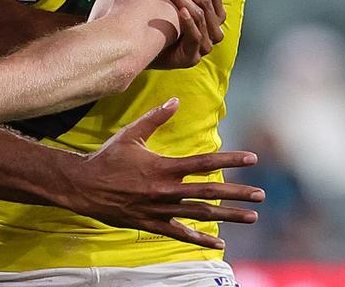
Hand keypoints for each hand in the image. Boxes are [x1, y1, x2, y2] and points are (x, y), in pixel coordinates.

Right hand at [60, 98, 262, 248]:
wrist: (83, 187)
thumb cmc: (108, 158)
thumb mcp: (132, 134)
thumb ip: (156, 118)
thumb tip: (175, 100)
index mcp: (165, 167)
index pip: (205, 163)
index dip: (231, 160)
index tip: (253, 159)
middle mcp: (167, 190)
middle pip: (210, 192)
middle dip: (239, 193)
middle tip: (261, 195)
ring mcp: (160, 210)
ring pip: (201, 214)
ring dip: (229, 216)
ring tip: (251, 217)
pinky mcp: (151, 224)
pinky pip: (180, 234)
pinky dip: (200, 239)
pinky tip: (218, 244)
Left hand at [150, 0, 240, 69]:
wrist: (151, 50)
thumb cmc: (171, 24)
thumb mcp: (189, 0)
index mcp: (218, 14)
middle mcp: (216, 29)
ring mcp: (206, 44)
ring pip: (199, 14)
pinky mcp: (193, 56)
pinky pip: (195, 35)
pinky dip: (188, 21)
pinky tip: (179, 10)